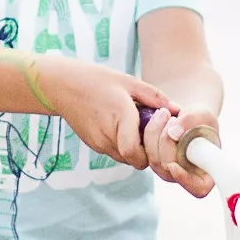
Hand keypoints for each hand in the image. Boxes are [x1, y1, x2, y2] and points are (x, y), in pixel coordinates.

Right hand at [42, 58, 172, 169]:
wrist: (62, 86)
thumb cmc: (97, 80)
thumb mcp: (130, 82)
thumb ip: (155, 98)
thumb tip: (178, 109)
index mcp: (119, 117)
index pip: (134, 153)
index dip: (151, 151)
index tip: (160, 133)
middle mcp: (107, 135)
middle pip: (135, 159)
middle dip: (148, 151)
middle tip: (154, 132)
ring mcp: (98, 143)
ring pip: (125, 158)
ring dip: (136, 148)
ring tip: (138, 126)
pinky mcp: (93, 144)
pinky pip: (114, 152)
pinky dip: (124, 144)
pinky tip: (125, 127)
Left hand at [142, 107, 217, 196]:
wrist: (189, 117)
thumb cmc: (202, 120)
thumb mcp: (204, 115)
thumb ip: (192, 121)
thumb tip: (174, 134)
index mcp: (206, 172)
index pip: (198, 187)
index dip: (184, 179)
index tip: (174, 165)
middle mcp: (186, 176)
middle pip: (169, 170)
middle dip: (166, 142)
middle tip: (172, 117)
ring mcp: (169, 171)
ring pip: (154, 161)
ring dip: (155, 134)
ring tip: (165, 114)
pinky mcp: (155, 161)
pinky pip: (144, 152)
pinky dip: (148, 134)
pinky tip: (157, 118)